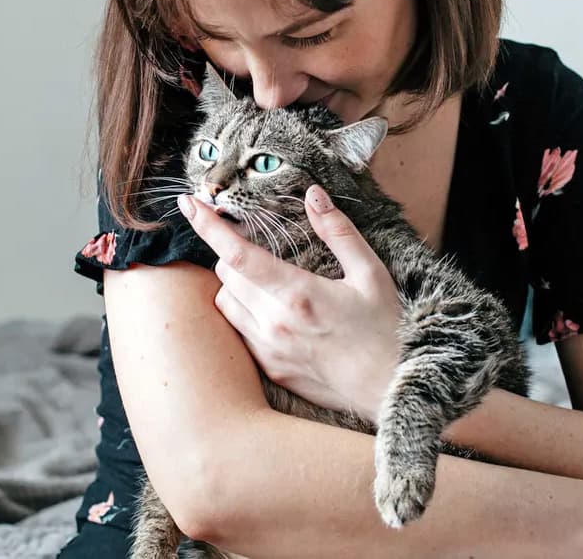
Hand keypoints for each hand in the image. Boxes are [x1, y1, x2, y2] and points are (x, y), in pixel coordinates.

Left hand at [176, 185, 401, 422]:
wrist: (393, 388)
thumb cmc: (386, 328)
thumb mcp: (370, 273)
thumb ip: (338, 231)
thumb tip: (313, 195)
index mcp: (299, 294)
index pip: (237, 254)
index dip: (207, 225)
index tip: (188, 203)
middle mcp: (275, 323)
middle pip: (225, 274)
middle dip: (232, 253)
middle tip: (258, 247)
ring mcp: (269, 350)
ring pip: (225, 303)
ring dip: (234, 283)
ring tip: (262, 279)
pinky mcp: (270, 369)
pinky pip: (237, 331)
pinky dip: (242, 312)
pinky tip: (269, 309)